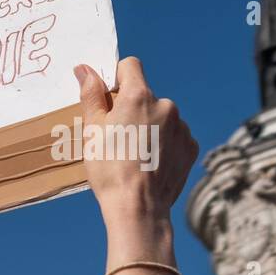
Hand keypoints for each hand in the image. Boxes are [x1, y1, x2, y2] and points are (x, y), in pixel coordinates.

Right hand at [75, 57, 197, 274]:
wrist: (139, 208)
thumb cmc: (110, 169)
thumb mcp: (92, 130)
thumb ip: (91, 95)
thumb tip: (85, 70)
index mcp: (139, 96)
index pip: (130, 66)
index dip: (116, 77)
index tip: (108, 97)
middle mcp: (166, 106)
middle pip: (145, 95)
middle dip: (132, 108)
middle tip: (116, 136)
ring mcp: (181, 127)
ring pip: (161, 117)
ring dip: (149, 127)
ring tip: (134, 155)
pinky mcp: (191, 147)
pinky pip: (174, 136)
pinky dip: (164, 144)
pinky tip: (150, 163)